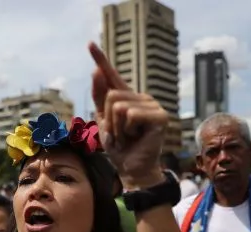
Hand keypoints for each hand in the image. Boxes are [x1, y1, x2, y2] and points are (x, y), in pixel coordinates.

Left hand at [89, 42, 167, 189]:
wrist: (131, 168)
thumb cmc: (119, 147)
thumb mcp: (103, 121)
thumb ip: (99, 98)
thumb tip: (96, 71)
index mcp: (127, 98)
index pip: (112, 75)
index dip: (101, 60)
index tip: (89, 44)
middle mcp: (141, 98)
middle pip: (111, 95)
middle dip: (108, 120)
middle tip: (119, 134)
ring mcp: (153, 105)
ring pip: (119, 105)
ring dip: (117, 127)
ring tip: (127, 137)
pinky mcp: (160, 116)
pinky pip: (130, 114)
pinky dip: (126, 130)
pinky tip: (136, 137)